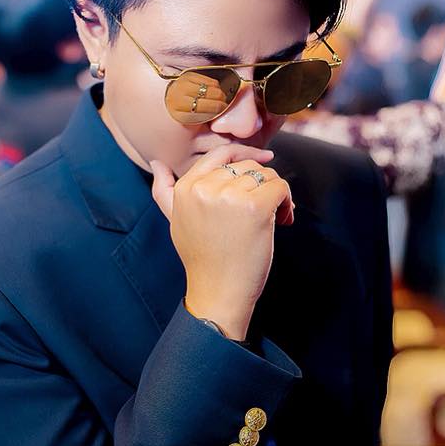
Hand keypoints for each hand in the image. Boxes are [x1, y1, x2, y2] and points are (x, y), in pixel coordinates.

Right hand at [151, 145, 293, 339]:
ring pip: (266, 175)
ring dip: (277, 195)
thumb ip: (164, 191)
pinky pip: (281, 187)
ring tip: (274, 218)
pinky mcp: (256, 207)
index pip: (221, 153)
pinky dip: (287, 202)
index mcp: (187, 187)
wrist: (217, 292)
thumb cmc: (202, 259)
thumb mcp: (176, 221)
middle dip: (262, 183)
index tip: (264, 161)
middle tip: (268, 209)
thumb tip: (157, 163)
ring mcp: (230, 196)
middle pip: (247, 165)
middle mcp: (205, 188)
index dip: (245, 154)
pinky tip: (282, 220)